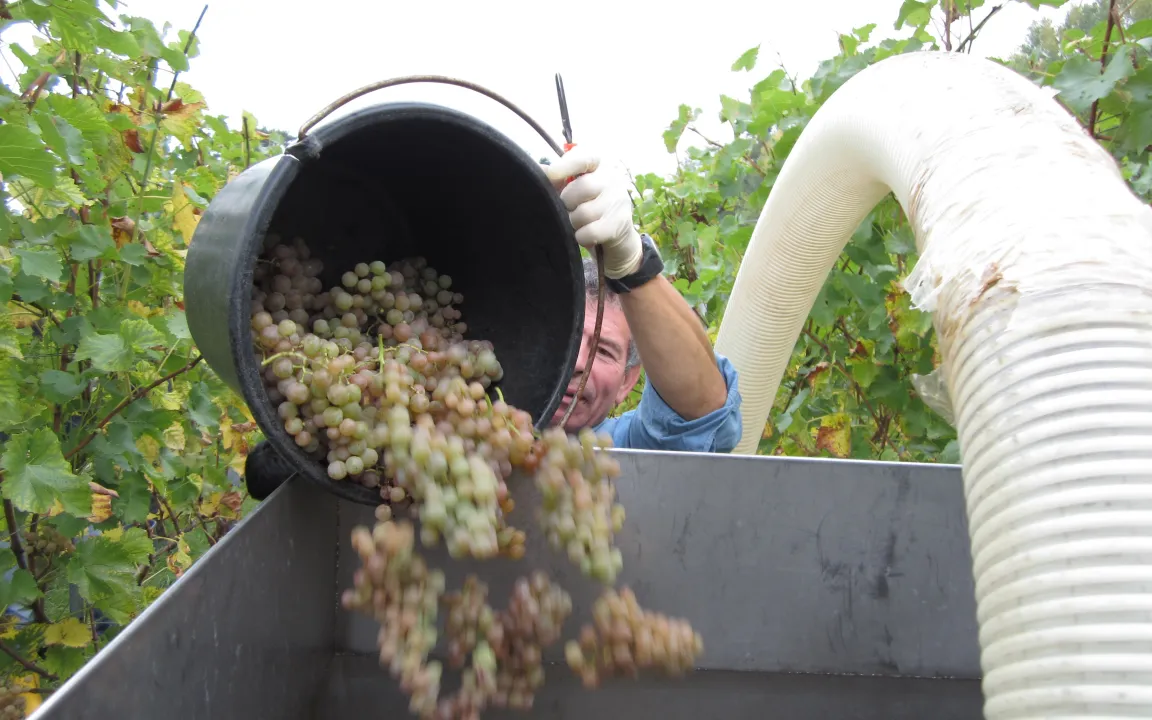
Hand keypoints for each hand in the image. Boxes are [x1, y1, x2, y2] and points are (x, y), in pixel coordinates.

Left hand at [542, 146, 642, 279]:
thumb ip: (557, 179)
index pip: (585, 158)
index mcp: (599, 166)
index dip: (566, 165)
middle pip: (584, 187)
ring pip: (585, 212)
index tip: (551, 174)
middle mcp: (613, 179)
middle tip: (567, 209)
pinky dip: (581, 237)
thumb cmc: (589, 209)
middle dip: (568, 201)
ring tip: (577, 223)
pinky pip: (590, 232)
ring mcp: (619, 201)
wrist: (616, 239)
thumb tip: (539, 169)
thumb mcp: (573, 191)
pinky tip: (584, 236)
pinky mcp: (620, 224)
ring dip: (574, 222)